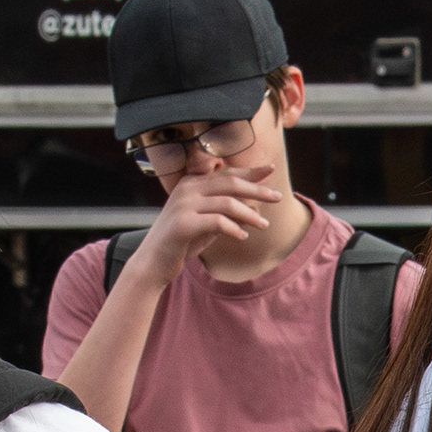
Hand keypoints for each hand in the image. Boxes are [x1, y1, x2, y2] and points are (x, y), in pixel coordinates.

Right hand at [137, 157, 280, 279]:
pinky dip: (233, 228)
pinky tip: (243, 236)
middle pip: (230, 183)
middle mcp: (187, 189)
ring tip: (264, 225)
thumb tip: (256, 209)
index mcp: (192, 184)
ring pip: (226, 202)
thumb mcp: (209, 225)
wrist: (153, 262)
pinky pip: (217, 222)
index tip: (271, 169)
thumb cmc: (182, 242)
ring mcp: (183, 205)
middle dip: (257, 189)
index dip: (250, 171)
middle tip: (278, 197)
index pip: (226, 173)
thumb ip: (228, 214)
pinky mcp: (183, 224)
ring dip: (249, 214)